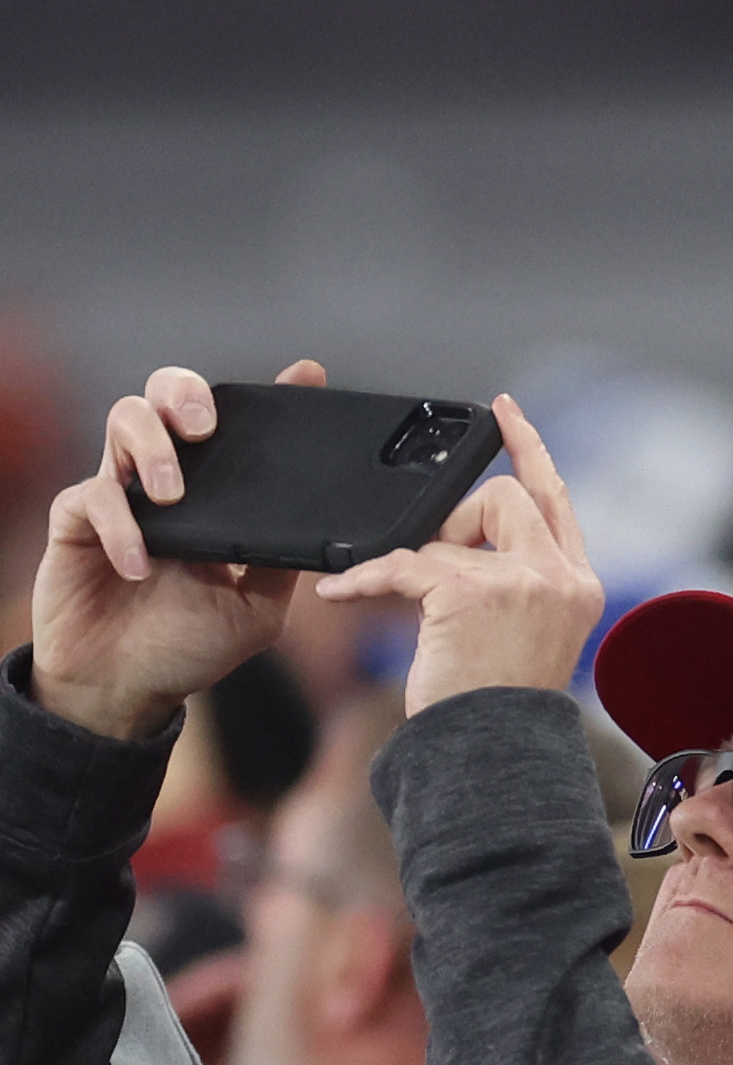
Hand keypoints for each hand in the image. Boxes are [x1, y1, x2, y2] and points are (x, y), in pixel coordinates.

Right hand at [32, 359, 328, 740]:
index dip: (268, 395)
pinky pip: (93, 496)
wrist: (126, 689)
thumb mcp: (258, 608)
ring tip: (173, 494)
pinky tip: (140, 564)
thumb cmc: (188, 645)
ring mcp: (121, 495)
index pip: (238, 427)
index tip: (304, 375)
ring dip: (152, 447)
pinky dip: (122, 526)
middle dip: (187, 394)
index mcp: (216, 494)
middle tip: (206, 428)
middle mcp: (167, 480)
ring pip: (125, 421)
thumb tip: (324, 531)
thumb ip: (283, 565)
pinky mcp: (77, 521)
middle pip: (167, 397)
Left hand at [309, 399, 603, 713]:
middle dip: (458, 513)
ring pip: (451, 528)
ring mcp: (523, 581)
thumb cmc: (495, 709)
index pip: (557, 498)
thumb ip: (515, 582)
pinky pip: (404, 561)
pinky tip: (342, 593)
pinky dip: (365, 578)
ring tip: (394, 596)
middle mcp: (562, 576)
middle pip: (506, 496)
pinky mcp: (473, 591)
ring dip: (413, 557)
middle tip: (433, 552)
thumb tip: (457, 542)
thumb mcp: (525, 636)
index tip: (506, 412)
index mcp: (578, 584)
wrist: (489, 754)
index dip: (531, 450)